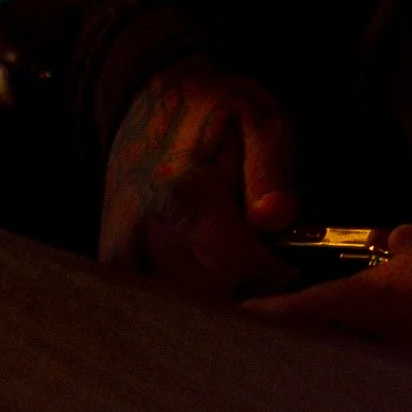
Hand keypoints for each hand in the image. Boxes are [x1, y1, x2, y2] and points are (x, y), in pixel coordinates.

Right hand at [98, 61, 299, 300]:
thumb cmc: (216, 112)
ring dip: (223, 300)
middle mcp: (147, 232)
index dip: (280, 276)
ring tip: (242, 264)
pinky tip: (209, 274)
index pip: (241, 272)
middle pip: (215, 301)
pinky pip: (157, 304)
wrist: (154, 100)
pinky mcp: (115, 263)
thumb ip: (271, 170)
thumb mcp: (260, 122)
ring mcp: (125, 252)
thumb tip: (275, 217)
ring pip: (186, 312)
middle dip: (254, 292)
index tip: (296, 264)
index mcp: (186, 196)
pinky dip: (188, 299)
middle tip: (274, 266)